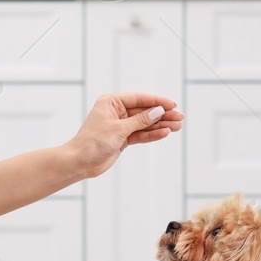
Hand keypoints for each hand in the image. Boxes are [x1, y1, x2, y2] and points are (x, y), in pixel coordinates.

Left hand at [67, 92, 181, 179]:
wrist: (80, 162)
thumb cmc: (93, 142)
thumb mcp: (119, 129)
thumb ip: (140, 120)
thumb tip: (158, 110)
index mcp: (111, 102)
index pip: (139, 99)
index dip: (156, 101)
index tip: (172, 105)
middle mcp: (116, 112)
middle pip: (144, 111)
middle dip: (162, 114)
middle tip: (180, 118)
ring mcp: (120, 125)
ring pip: (144, 123)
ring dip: (160, 125)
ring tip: (177, 126)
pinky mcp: (122, 138)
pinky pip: (140, 134)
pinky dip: (152, 134)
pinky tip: (165, 133)